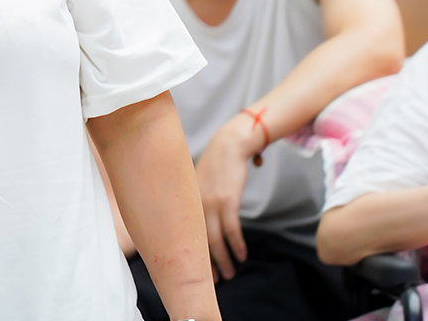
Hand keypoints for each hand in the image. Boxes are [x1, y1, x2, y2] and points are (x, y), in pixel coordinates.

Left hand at [194, 116, 255, 279]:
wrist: (228, 146)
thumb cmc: (214, 165)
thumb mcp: (197, 183)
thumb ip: (194, 202)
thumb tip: (196, 222)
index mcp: (185, 202)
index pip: (185, 235)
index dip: (192, 256)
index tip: (196, 270)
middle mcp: (194, 204)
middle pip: (198, 242)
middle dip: (208, 264)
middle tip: (215, 281)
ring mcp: (210, 202)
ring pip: (215, 239)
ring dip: (224, 260)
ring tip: (230, 275)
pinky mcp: (227, 200)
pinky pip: (232, 229)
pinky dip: (237, 245)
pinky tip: (242, 255)